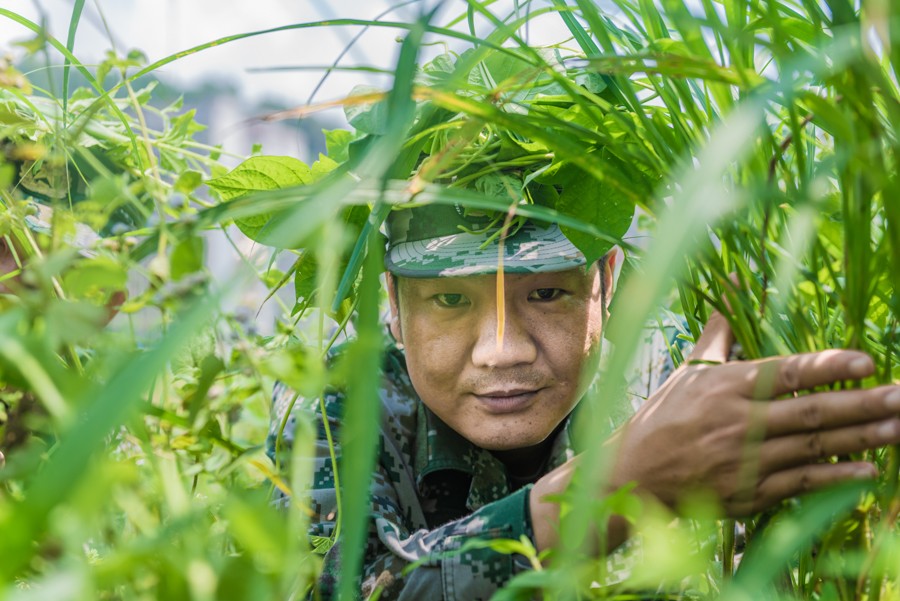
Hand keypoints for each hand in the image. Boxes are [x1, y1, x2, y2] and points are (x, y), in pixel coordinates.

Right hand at [608, 312, 899, 515]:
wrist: (635, 474)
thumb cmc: (664, 416)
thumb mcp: (690, 371)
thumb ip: (720, 332)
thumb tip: (735, 286)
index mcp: (726, 386)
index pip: (787, 373)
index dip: (828, 367)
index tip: (867, 361)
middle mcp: (739, 422)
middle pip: (812, 412)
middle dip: (865, 404)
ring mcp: (746, 460)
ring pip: (815, 447)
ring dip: (862, 438)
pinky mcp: (749, 493)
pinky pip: (802, 483)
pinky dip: (837, 477)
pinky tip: (870, 470)